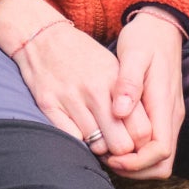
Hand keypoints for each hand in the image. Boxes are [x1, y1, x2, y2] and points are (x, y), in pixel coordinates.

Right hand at [0, 0, 132, 157]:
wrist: (43, 37)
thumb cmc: (83, 57)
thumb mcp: (113, 68)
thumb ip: (130, 97)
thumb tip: (145, 133)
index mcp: (116, 82)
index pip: (142, 129)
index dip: (141, 143)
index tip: (134, 140)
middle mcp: (95, 92)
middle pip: (121, 144)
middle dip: (121, 150)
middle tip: (116, 144)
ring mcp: (71, 99)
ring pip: (96, 146)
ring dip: (99, 146)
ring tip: (98, 136)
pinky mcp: (49, 105)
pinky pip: (72, 139)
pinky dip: (78, 141)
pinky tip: (79, 132)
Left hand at [108, 10, 185, 179]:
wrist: (160, 27)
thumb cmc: (145, 39)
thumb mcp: (133, 54)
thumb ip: (128, 83)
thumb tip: (121, 111)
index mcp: (164, 104)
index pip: (160, 151)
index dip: (137, 163)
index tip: (112, 157)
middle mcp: (171, 115)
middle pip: (162, 163)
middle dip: (135, 169)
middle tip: (106, 159)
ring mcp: (169, 117)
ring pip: (160, 158)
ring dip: (135, 164)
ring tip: (108, 153)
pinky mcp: (162, 115)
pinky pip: (154, 146)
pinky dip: (137, 153)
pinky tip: (115, 141)